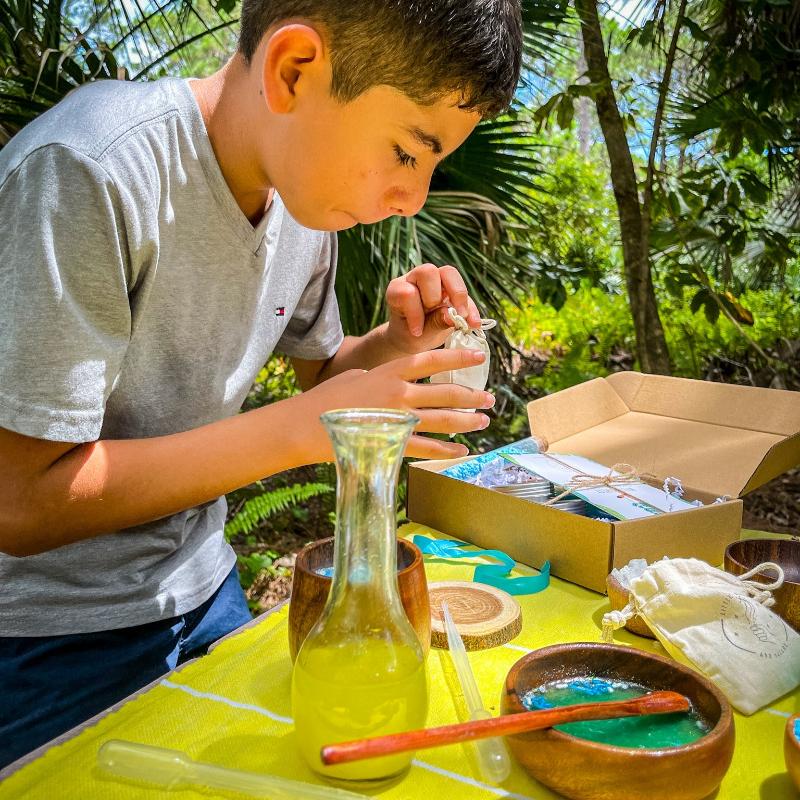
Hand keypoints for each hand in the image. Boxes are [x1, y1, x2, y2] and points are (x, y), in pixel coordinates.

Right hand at [297, 348, 494, 460]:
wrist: (304, 425)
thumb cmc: (326, 398)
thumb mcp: (354, 377)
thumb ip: (379, 378)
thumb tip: (392, 382)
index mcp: (389, 371)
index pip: (430, 360)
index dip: (457, 357)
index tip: (479, 356)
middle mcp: (398, 392)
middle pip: (445, 392)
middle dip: (471, 395)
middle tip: (489, 398)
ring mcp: (397, 419)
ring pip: (442, 420)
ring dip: (466, 421)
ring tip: (482, 421)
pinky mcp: (392, 443)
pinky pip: (427, 447)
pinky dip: (446, 450)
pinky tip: (461, 450)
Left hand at [384, 263, 481, 354]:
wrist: (414, 338)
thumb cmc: (408, 336)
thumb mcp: (415, 337)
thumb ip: (433, 324)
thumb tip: (453, 316)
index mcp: (398, 289)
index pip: (407, 292)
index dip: (414, 312)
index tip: (417, 332)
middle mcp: (414, 279)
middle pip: (428, 271)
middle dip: (436, 296)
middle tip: (435, 317)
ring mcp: (434, 281)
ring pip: (449, 273)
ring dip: (458, 295)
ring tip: (463, 318)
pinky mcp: (450, 288)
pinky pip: (464, 291)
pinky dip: (471, 308)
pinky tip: (474, 324)